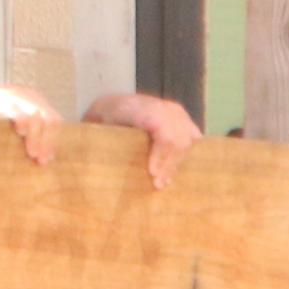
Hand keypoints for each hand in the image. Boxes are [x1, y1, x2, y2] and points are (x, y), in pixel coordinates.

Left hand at [84, 92, 202, 187]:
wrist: (114, 104)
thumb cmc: (102, 119)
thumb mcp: (96, 126)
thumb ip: (102, 139)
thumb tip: (103, 163)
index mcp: (137, 106)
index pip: (160, 130)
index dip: (160, 154)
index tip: (152, 173)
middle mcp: (160, 106)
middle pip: (176, 138)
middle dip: (169, 164)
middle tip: (157, 184)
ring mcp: (174, 111)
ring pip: (186, 140)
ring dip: (176, 163)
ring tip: (164, 181)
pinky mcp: (182, 117)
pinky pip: (193, 138)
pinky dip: (185, 154)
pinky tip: (174, 169)